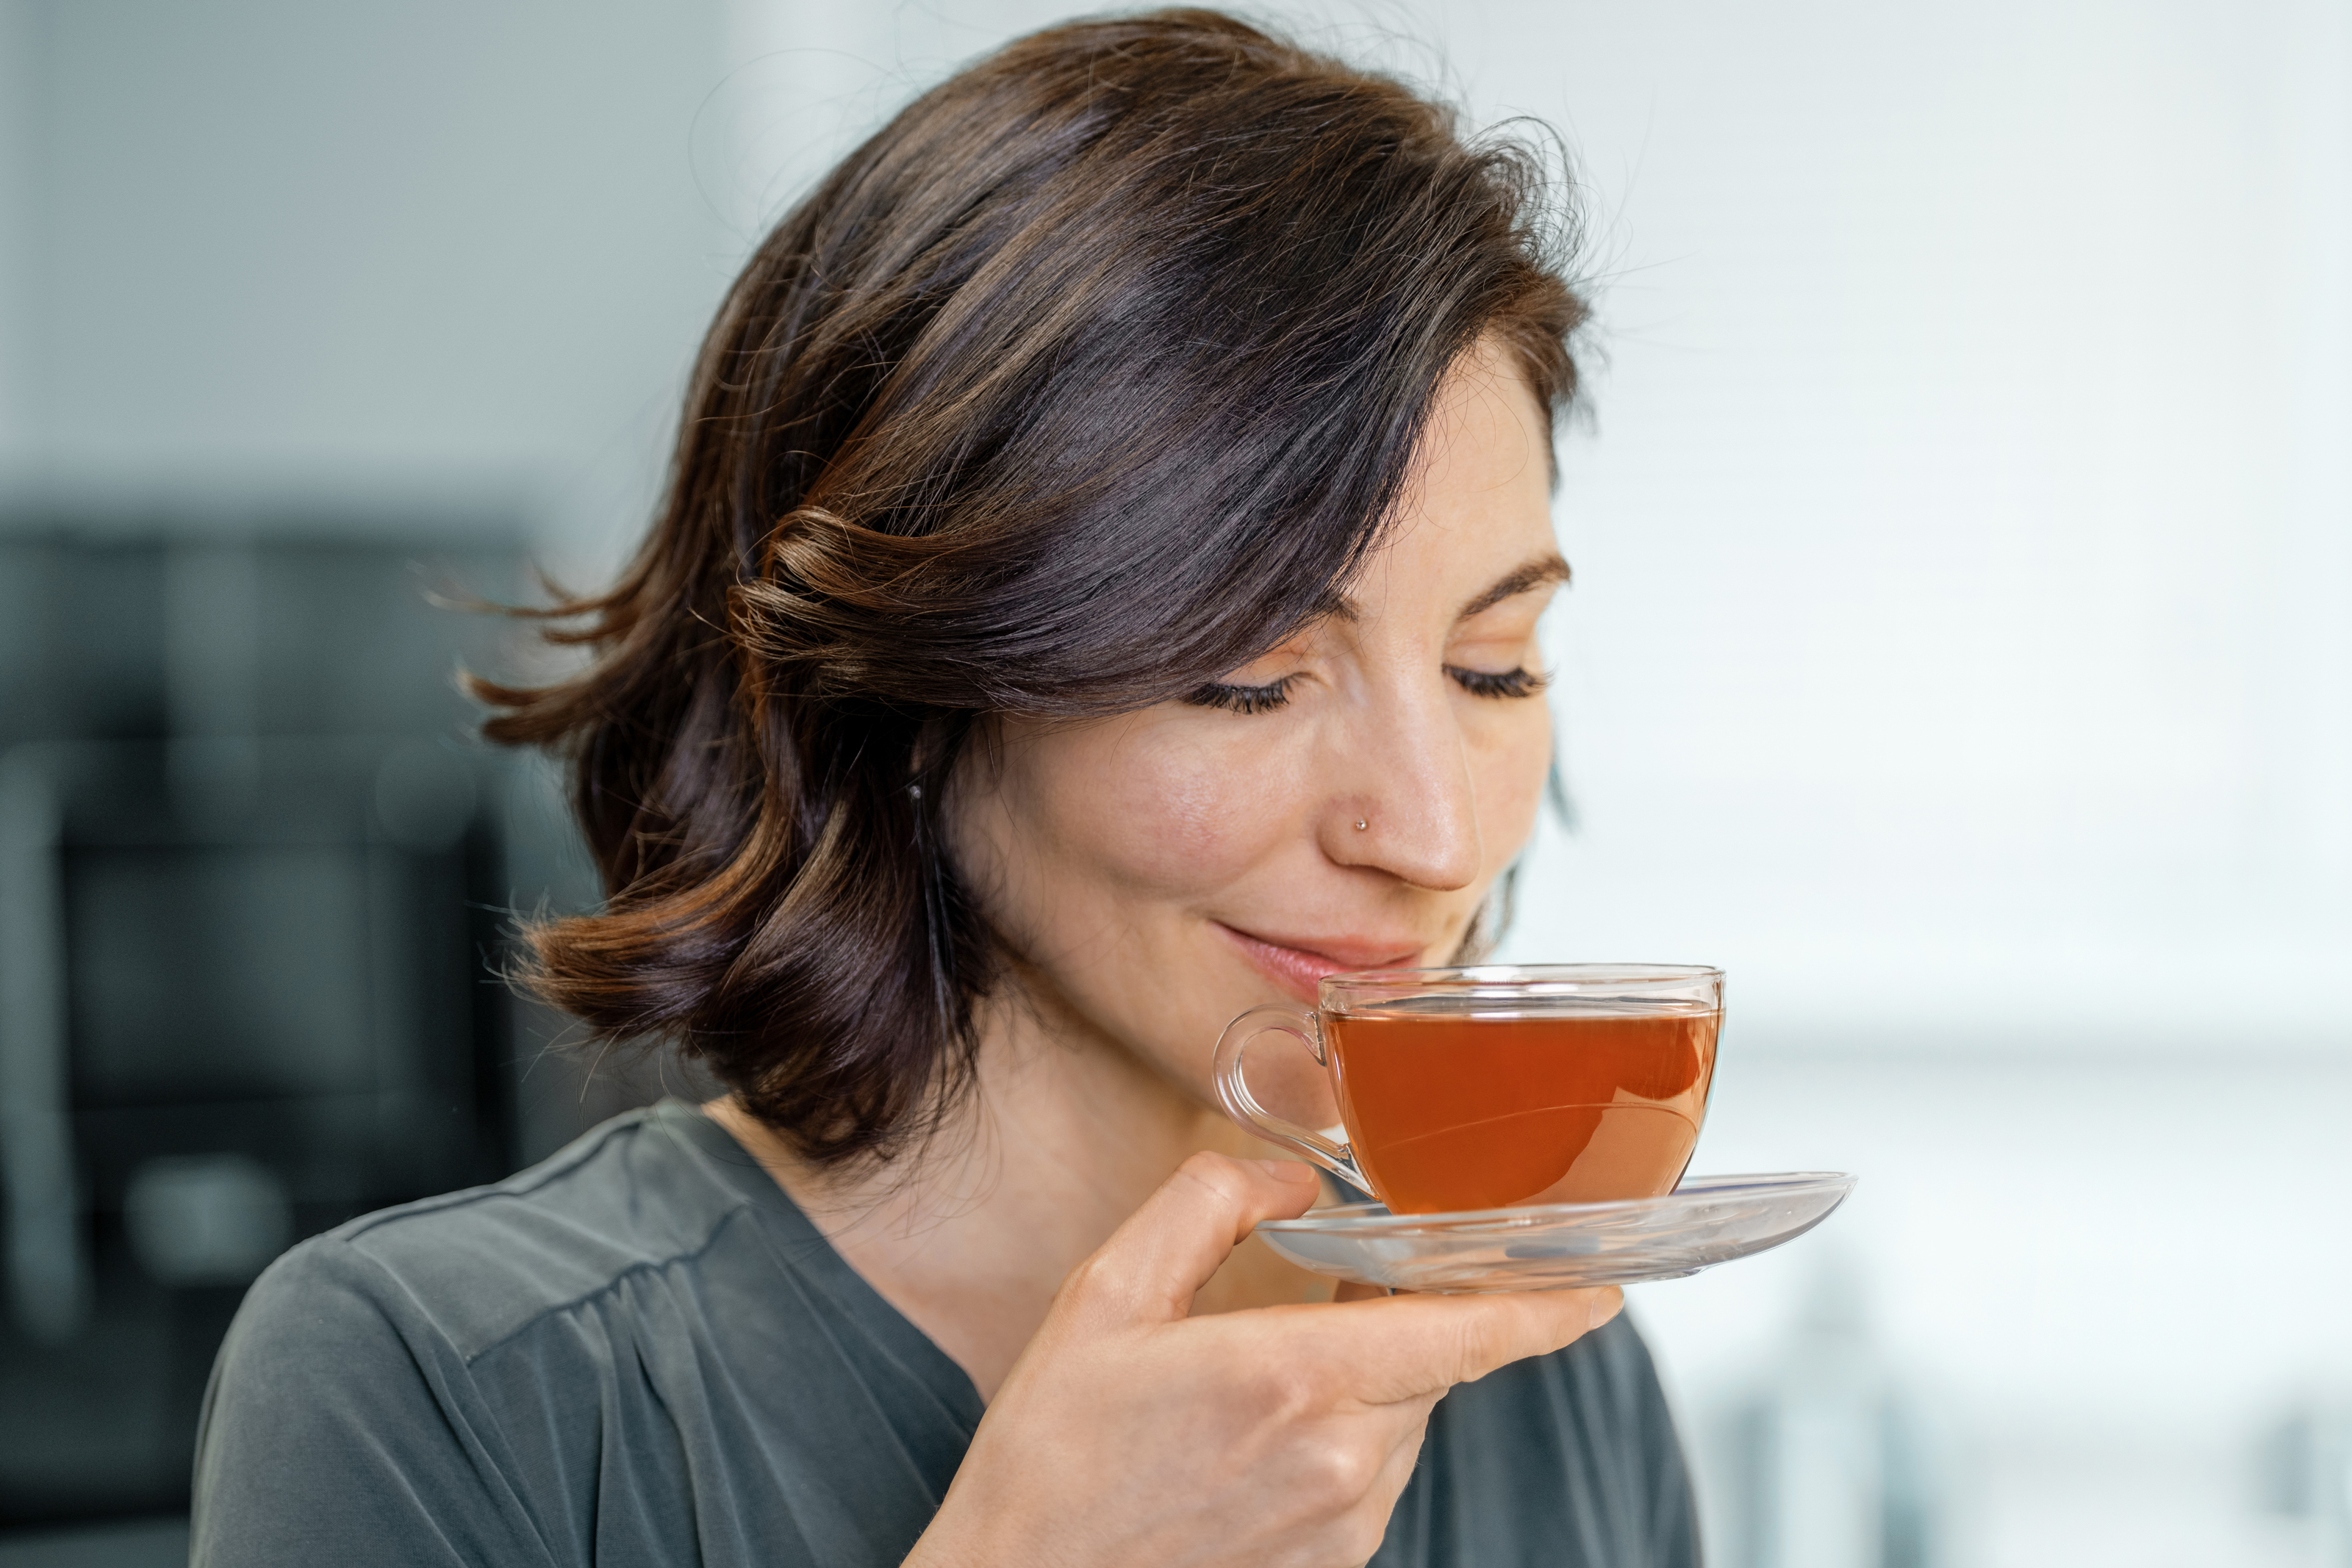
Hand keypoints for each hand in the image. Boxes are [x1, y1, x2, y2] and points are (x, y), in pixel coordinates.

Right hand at [905, 1153, 1621, 1567]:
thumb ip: (1206, 1207)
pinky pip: (1374, 1475)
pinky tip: (1257, 1435)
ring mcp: (1342, 1524)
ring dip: (1369, 1379)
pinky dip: (1344, 1435)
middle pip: (1433, 1364)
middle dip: (1407, 1317)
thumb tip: (1290, 1176)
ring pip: (1405, 1419)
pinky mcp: (1332, 1566)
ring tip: (1263, 1373)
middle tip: (1342, 1285)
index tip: (1603, 1277)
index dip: (1547, 1303)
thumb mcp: (1105, 1298)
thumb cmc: (1052, 1457)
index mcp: (1294, 1380)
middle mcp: (1340, 1460)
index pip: (1467, 1332)